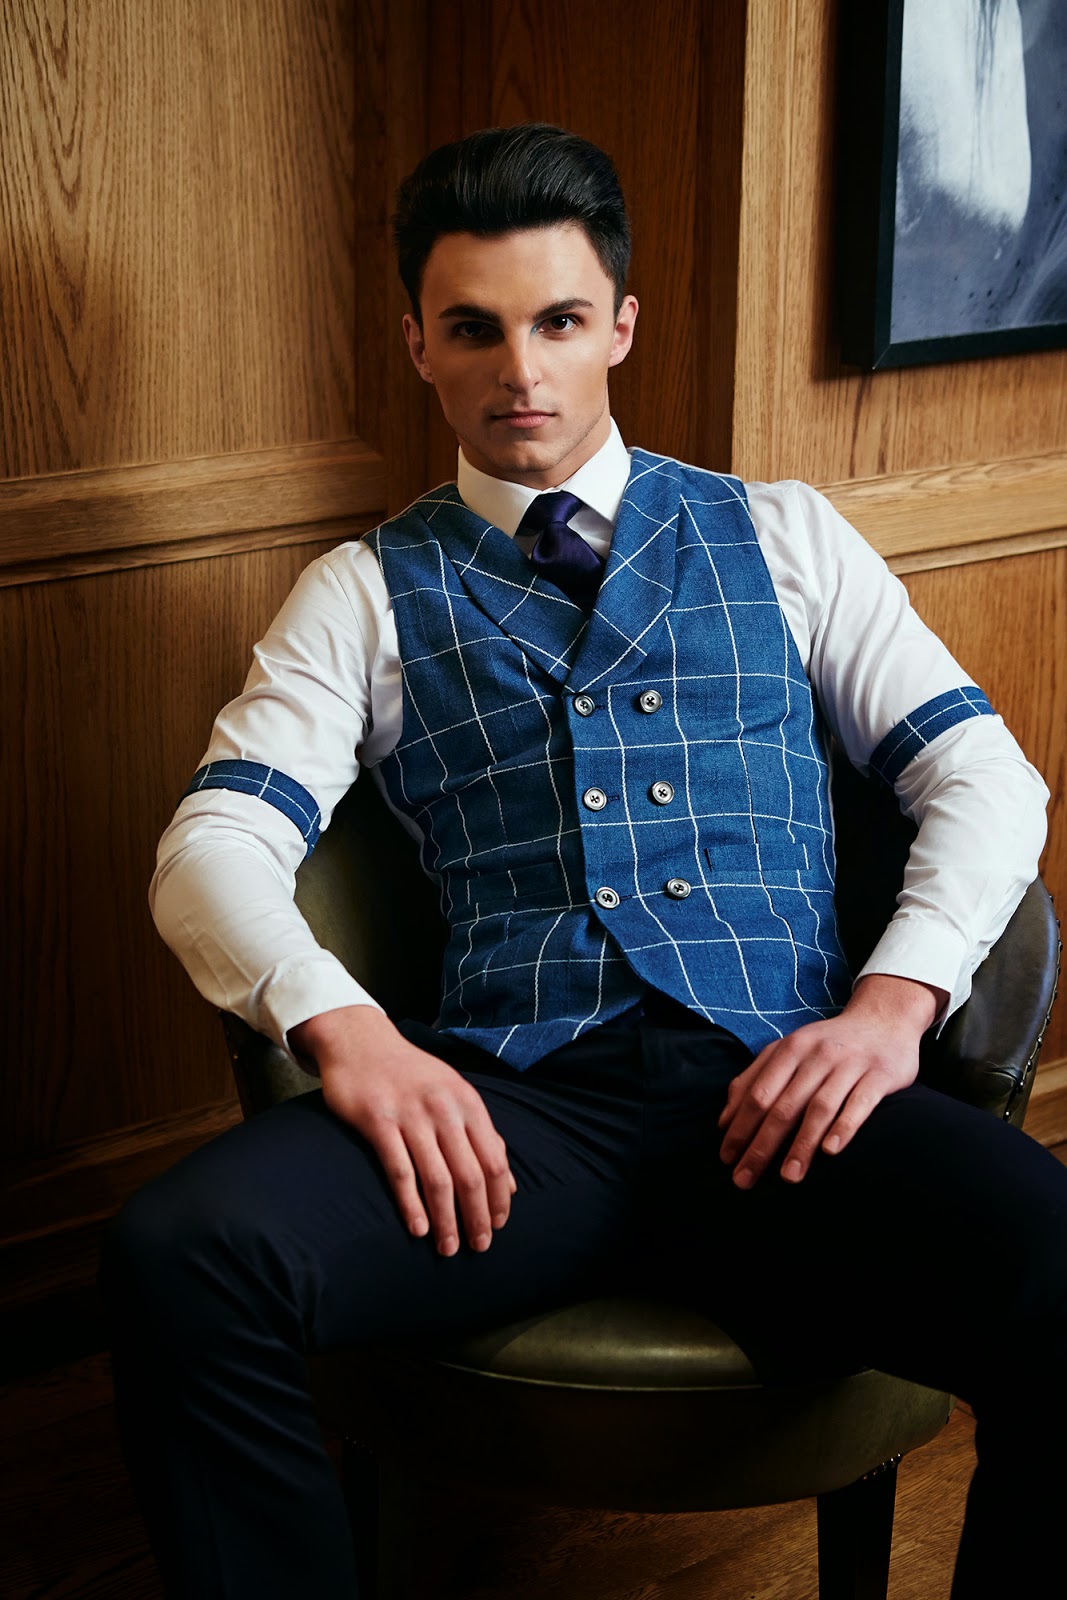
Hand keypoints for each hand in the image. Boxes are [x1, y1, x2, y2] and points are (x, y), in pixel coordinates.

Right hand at [290, 1006, 515, 1256]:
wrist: (361, 1041)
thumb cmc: (411, 1074)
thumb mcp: (454, 1095)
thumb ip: (483, 1136)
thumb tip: (511, 1184)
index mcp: (468, 1102)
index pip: (495, 1160)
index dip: (500, 1199)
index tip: (499, 1226)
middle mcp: (444, 1108)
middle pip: (470, 1174)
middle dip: (477, 1217)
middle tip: (478, 1247)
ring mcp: (410, 1114)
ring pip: (437, 1178)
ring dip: (446, 1220)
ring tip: (448, 1249)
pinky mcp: (377, 1121)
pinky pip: (399, 1170)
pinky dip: (411, 1204)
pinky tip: (418, 1229)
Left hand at [717, 975, 945, 1188]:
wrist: (884, 1019)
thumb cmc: (828, 1045)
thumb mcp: (788, 1051)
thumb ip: (755, 1079)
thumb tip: (724, 1121)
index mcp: (790, 1049)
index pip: (757, 1094)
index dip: (740, 1127)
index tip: (726, 1159)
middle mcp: (817, 1054)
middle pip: (783, 1106)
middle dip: (761, 1146)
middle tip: (745, 1179)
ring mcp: (849, 1064)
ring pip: (819, 1108)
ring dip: (801, 1145)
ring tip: (788, 1178)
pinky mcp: (880, 1075)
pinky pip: (860, 1103)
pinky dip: (844, 1126)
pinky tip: (830, 1151)